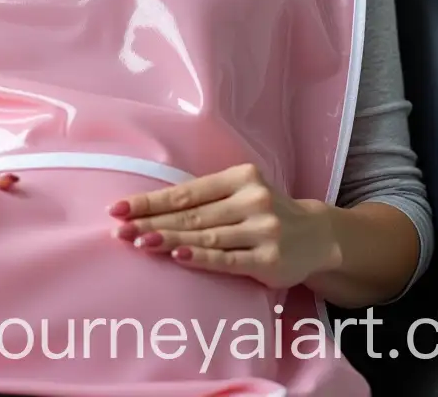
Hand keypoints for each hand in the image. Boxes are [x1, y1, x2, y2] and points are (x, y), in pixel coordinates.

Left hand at [108, 163, 340, 289]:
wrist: (318, 235)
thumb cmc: (266, 212)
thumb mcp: (242, 193)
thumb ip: (207, 199)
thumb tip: (153, 209)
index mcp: (241, 177)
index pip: (186, 191)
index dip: (151, 201)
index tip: (119, 208)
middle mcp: (252, 199)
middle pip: (192, 215)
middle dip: (152, 223)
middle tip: (120, 230)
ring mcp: (263, 230)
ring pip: (207, 237)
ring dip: (169, 240)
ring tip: (139, 242)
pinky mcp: (270, 260)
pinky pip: (229, 259)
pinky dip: (202, 258)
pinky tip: (179, 256)